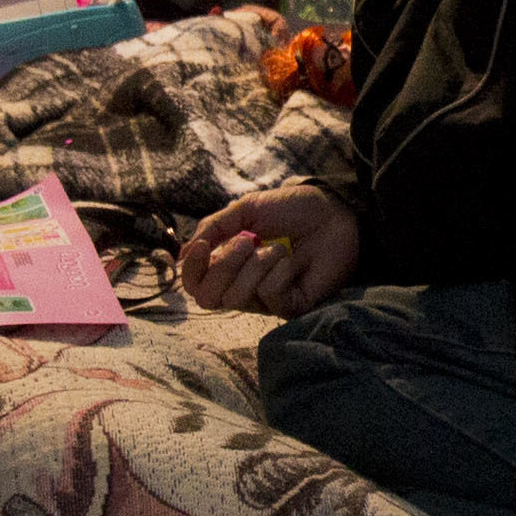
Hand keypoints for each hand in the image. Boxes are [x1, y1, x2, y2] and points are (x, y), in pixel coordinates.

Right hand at [180, 184, 360, 318]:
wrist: (334, 212)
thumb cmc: (292, 210)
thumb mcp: (246, 210)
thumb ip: (214, 228)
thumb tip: (182, 254)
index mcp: (229, 265)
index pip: (195, 284)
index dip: (191, 270)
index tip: (202, 247)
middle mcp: (243, 286)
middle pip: (209, 299)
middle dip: (224, 267)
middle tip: (247, 242)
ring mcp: (267, 299)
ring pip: (237, 298)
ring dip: (254, 266)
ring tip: (276, 248)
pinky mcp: (291, 306)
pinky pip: (269, 297)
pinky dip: (277, 273)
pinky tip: (291, 261)